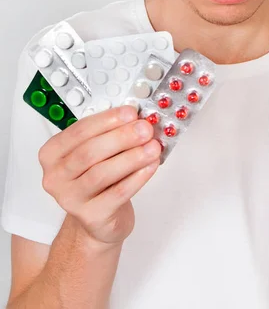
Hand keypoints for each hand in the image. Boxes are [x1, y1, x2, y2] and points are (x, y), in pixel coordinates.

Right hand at [38, 105, 160, 245]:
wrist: (98, 218)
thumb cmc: (97, 179)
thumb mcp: (96, 152)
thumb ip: (109, 134)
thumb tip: (135, 119)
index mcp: (53, 153)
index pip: (80, 131)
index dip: (107, 120)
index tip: (130, 112)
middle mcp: (56, 176)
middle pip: (89, 152)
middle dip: (121, 137)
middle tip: (145, 129)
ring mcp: (71, 199)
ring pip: (102, 173)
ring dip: (132, 157)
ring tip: (153, 147)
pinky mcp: (91, 216)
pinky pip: (117, 193)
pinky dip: (137, 177)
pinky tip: (150, 166)